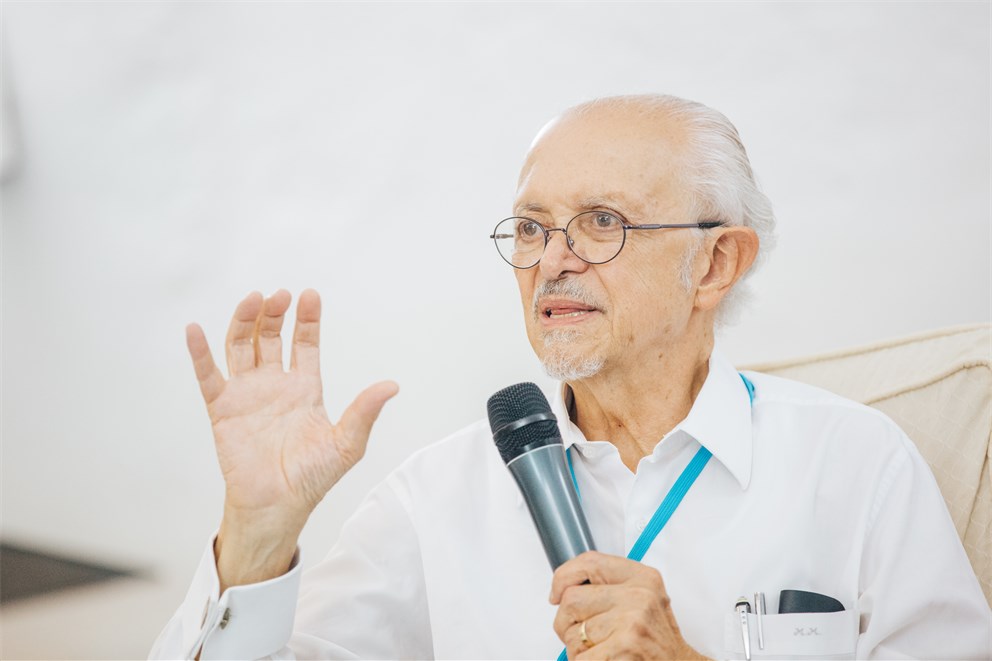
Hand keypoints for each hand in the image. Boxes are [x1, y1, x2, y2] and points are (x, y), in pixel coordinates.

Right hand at [186, 289, 397, 588]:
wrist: (278, 507)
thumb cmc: (313, 478)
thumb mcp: (347, 443)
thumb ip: (365, 412)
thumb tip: (393, 385)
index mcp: (305, 388)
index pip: (305, 343)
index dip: (307, 320)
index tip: (309, 295)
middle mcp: (275, 384)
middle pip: (270, 337)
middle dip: (274, 314)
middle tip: (279, 295)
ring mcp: (247, 394)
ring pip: (241, 347)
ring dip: (244, 321)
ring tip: (252, 300)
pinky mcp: (222, 409)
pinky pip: (208, 376)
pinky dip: (199, 353)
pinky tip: (195, 330)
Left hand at [550, 552, 707, 660]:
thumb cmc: (655, 640)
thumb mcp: (642, 600)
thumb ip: (609, 586)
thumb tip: (561, 588)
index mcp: (642, 577)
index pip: (589, 561)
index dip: (563, 576)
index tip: (556, 594)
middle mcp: (639, 595)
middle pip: (571, 599)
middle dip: (567, 622)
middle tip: (585, 636)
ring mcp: (632, 622)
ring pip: (572, 633)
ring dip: (578, 649)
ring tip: (601, 651)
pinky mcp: (624, 647)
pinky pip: (579, 657)